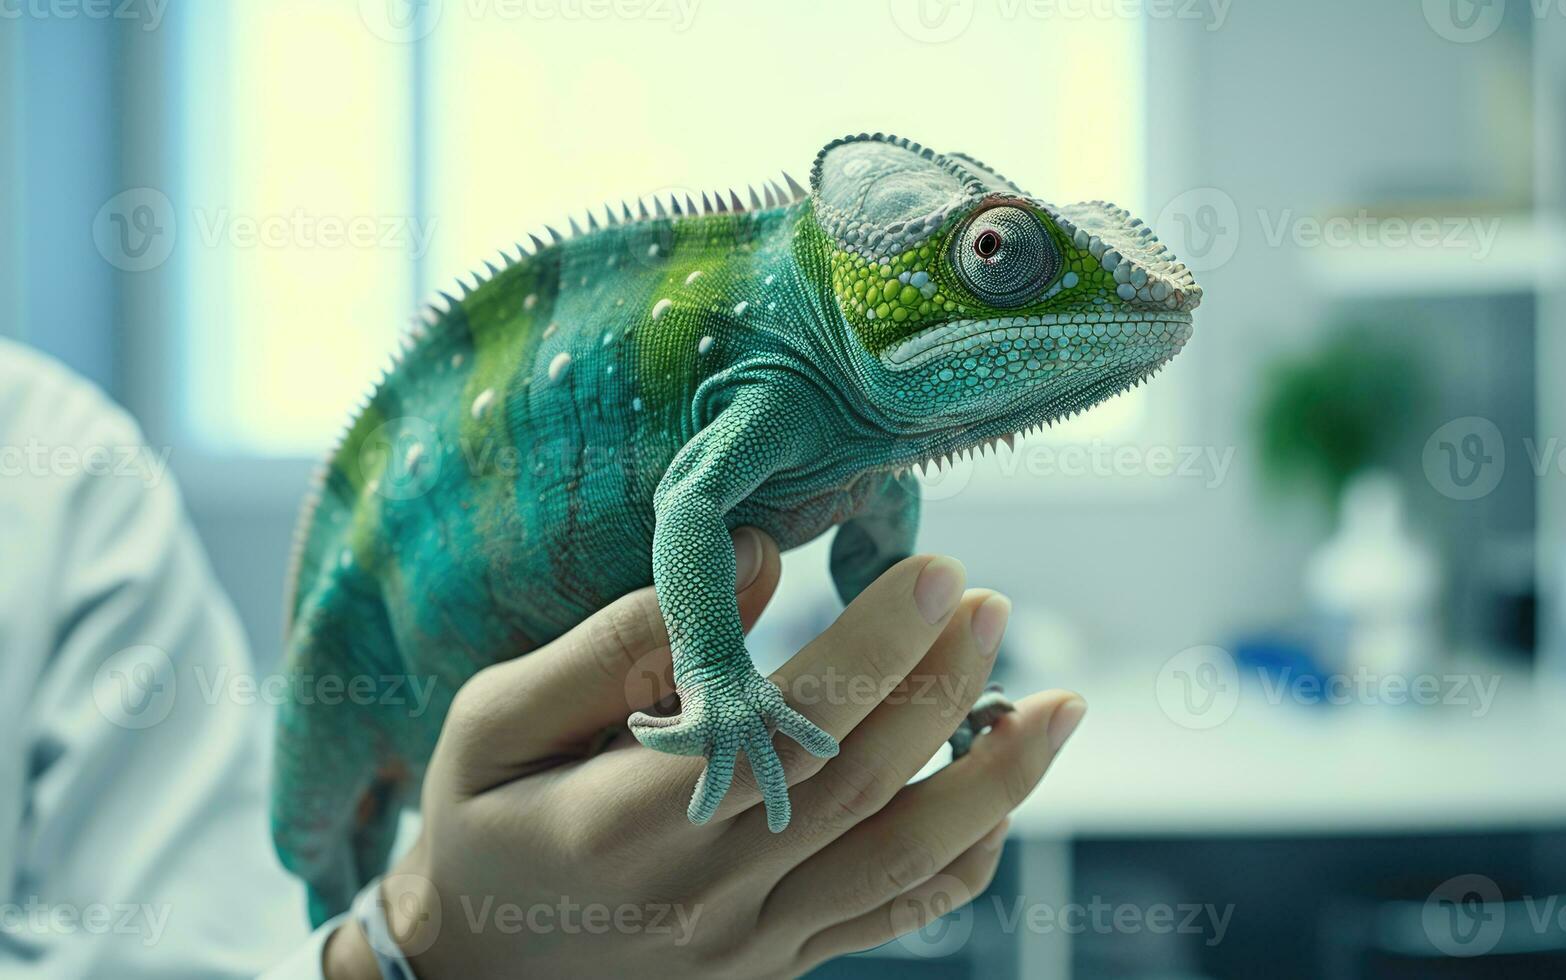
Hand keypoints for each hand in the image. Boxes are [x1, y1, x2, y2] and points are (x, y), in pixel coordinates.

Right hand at [324, 528, 1085, 978]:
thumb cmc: (477, 825)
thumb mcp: (493, 718)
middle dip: (943, 687)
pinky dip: (967, 860)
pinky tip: (1003, 796)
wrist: (467, 973)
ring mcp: (753, 942)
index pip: (782, 726)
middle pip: (862, 785)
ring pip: (903, 861)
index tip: (939, 574)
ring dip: (995, 779)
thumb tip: (753, 559)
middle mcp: (706, 893)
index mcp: (627, 822)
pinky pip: (897, 917)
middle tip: (990, 603)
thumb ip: (615, 642)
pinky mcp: (780, 964)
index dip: (874, 648)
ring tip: (1057, 704)